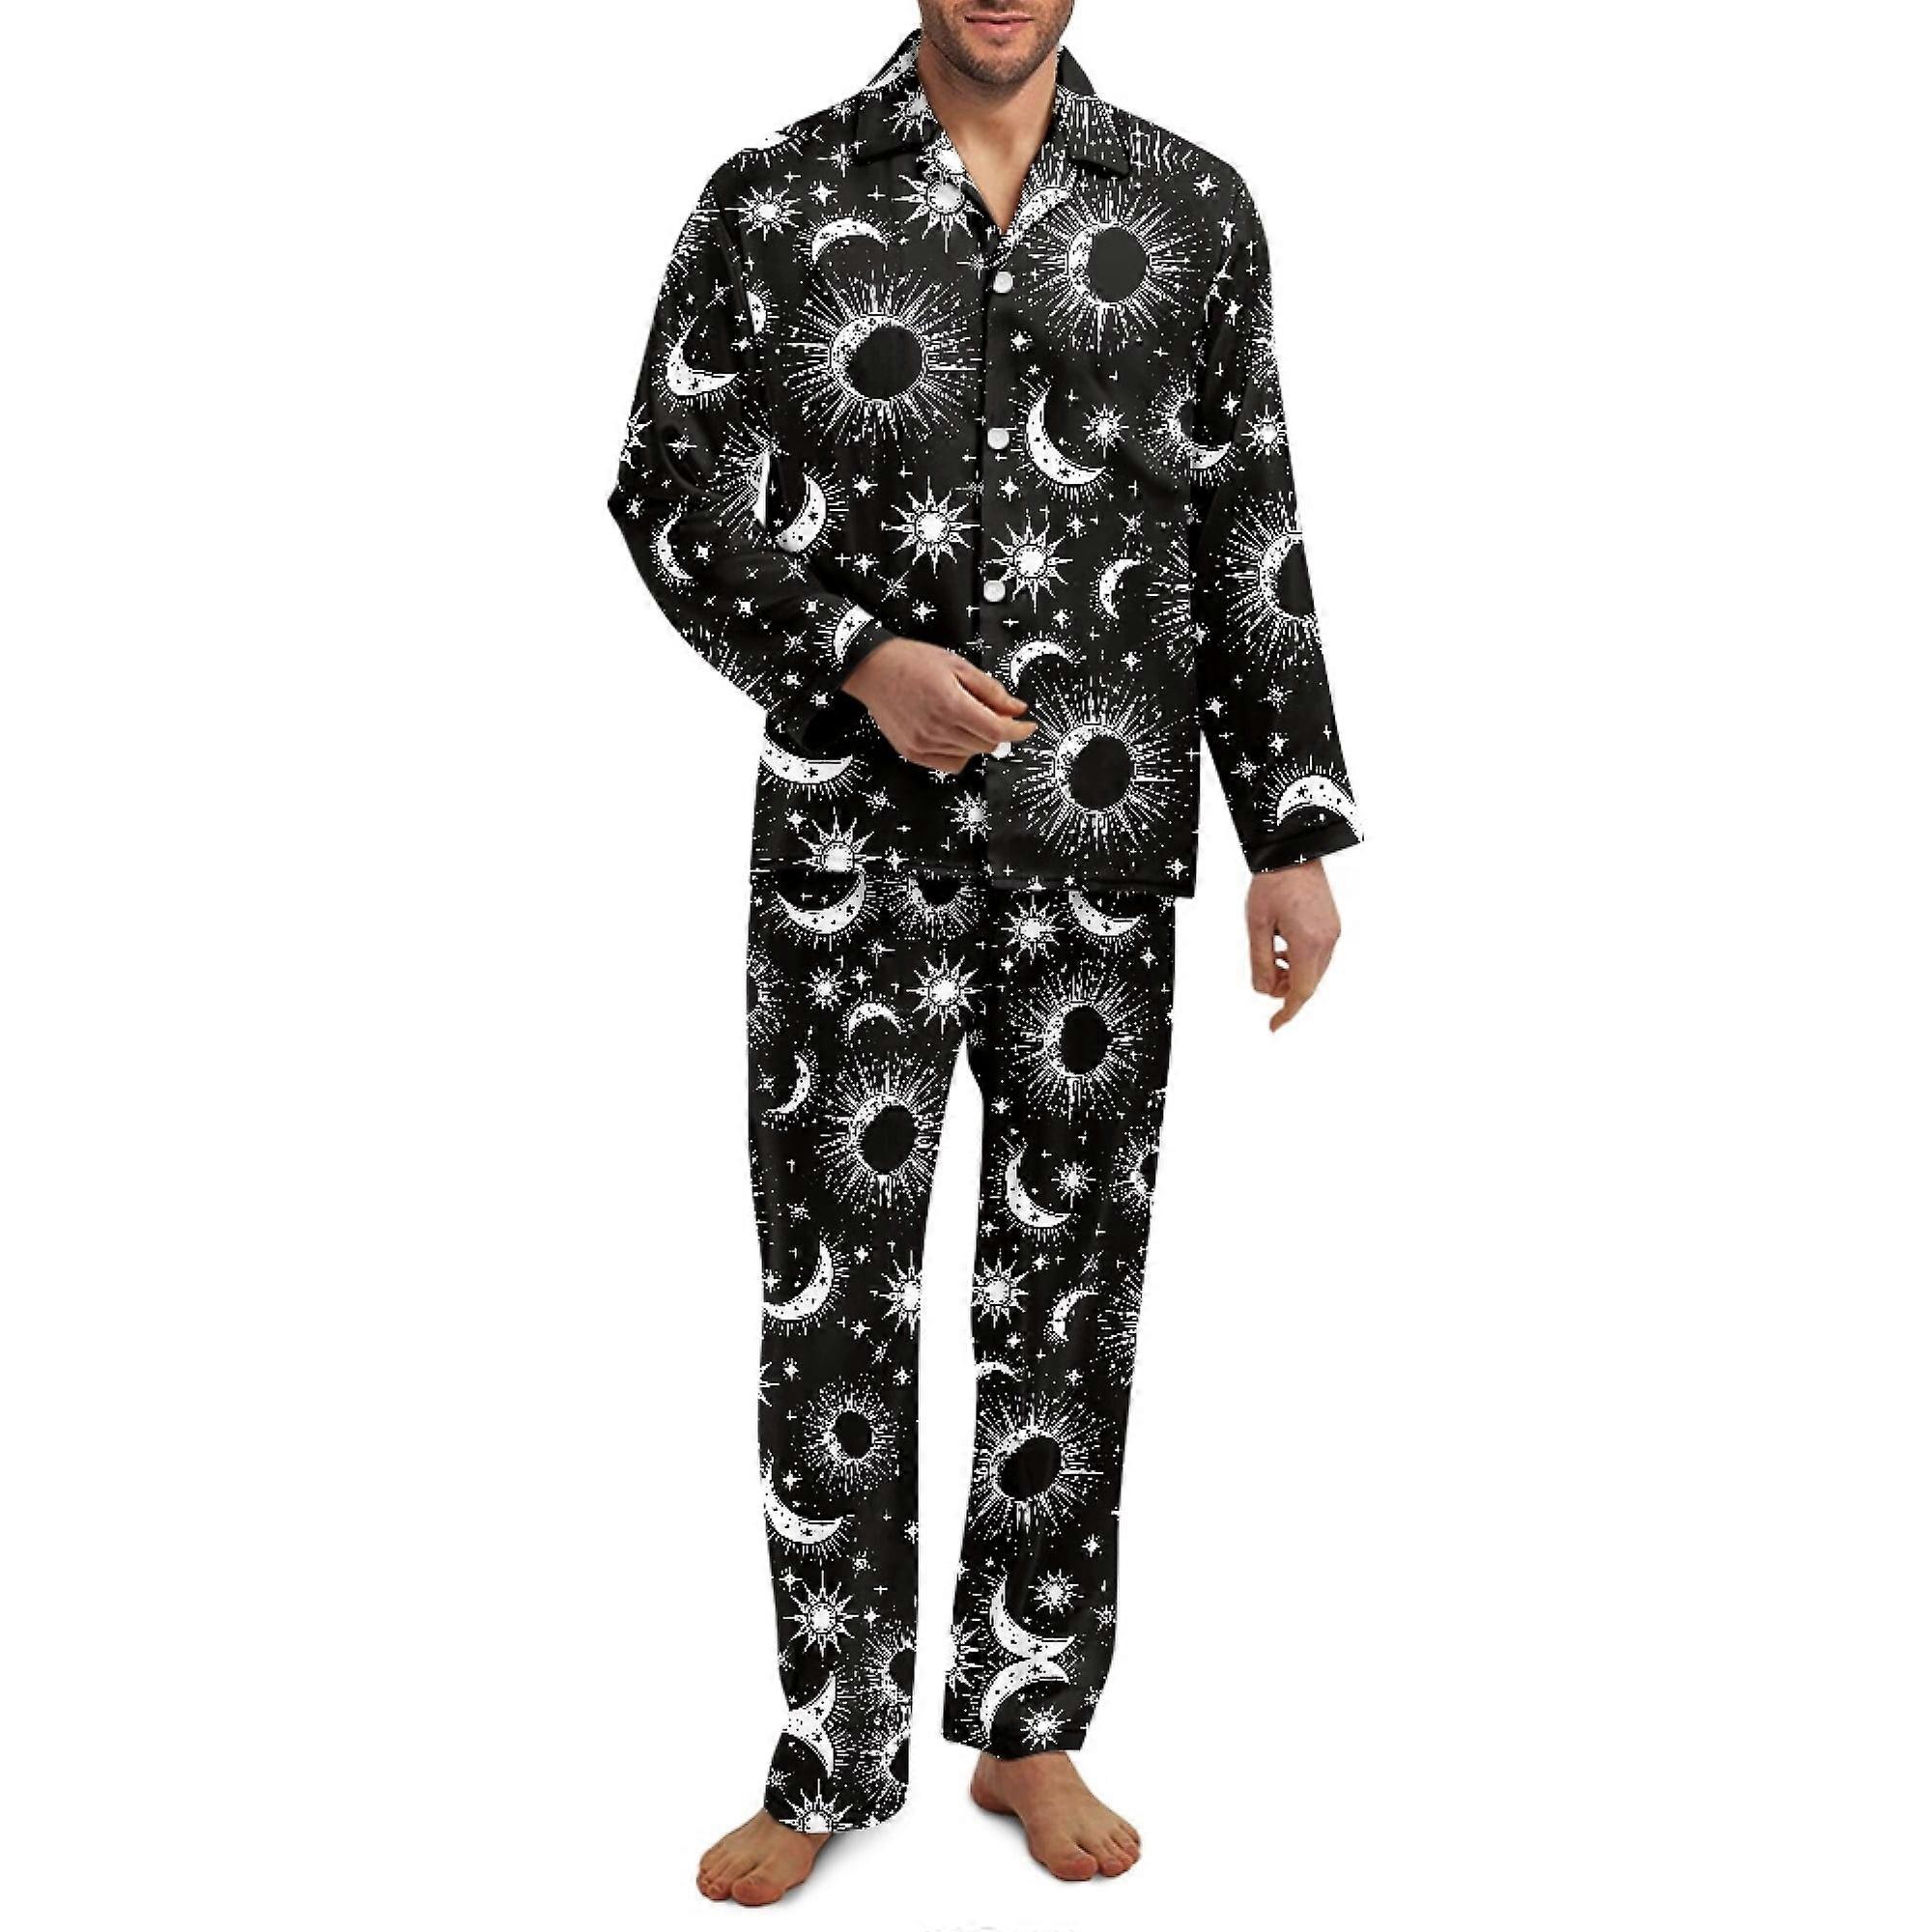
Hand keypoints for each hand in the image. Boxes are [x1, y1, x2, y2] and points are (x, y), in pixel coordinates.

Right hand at [842, 636, 1033, 772]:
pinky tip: (954, 735)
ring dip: (978, 740)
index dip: (1019, 731)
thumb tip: (1017, 708)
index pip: (998, 730)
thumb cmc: (913, 661)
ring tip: (966, 717)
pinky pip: (950, 765)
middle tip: (995, 714)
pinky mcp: (913, 753)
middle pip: (987, 744)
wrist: (873, 669)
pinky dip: (960, 753)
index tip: (1028, 727)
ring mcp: (924, 745)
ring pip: (970, 755)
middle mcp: (937, 729)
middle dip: (999, 731)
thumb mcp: (958, 665)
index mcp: (952, 704)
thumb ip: (990, 690)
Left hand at [1246, 859, 1340, 1031]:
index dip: (1287, 1012)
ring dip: (1294, 975)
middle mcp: (1328, 940)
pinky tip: (1284, 948)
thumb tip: (1264, 991)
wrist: (1294, 851)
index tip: (1274, 1025)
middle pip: (1310, 983)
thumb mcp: (1258, 925)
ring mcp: (1334, 932)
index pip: (1302, 991)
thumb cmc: (1273, 883)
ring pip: (1315, 970)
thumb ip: (1260, 961)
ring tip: (1272, 959)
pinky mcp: (1333, 924)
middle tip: (1265, 981)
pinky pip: (1319, 954)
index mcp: (1309, 942)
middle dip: (1287, 990)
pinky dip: (1302, 960)